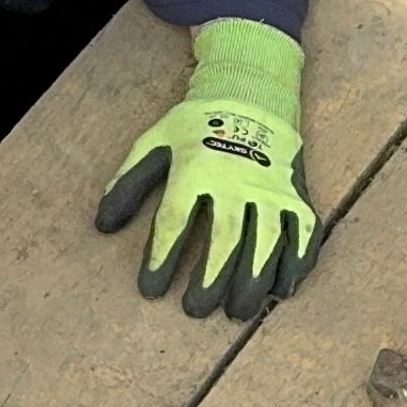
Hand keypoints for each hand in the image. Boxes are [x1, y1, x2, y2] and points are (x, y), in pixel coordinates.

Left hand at [95, 18, 319, 320]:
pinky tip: (282, 291)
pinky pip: (304, 234)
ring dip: (253, 282)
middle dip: (209, 279)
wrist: (252, 94)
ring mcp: (272, 188)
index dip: (161, 259)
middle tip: (195, 310)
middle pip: (224, 238)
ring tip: (237, 312)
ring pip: (266, 243)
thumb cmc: (196, 125)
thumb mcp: (154, 143)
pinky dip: (296, 265)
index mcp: (195, 167)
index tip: (151, 290)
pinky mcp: (298, 193)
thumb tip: (102, 226)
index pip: (174, 221)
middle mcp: (236, 179)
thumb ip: (128, 183)